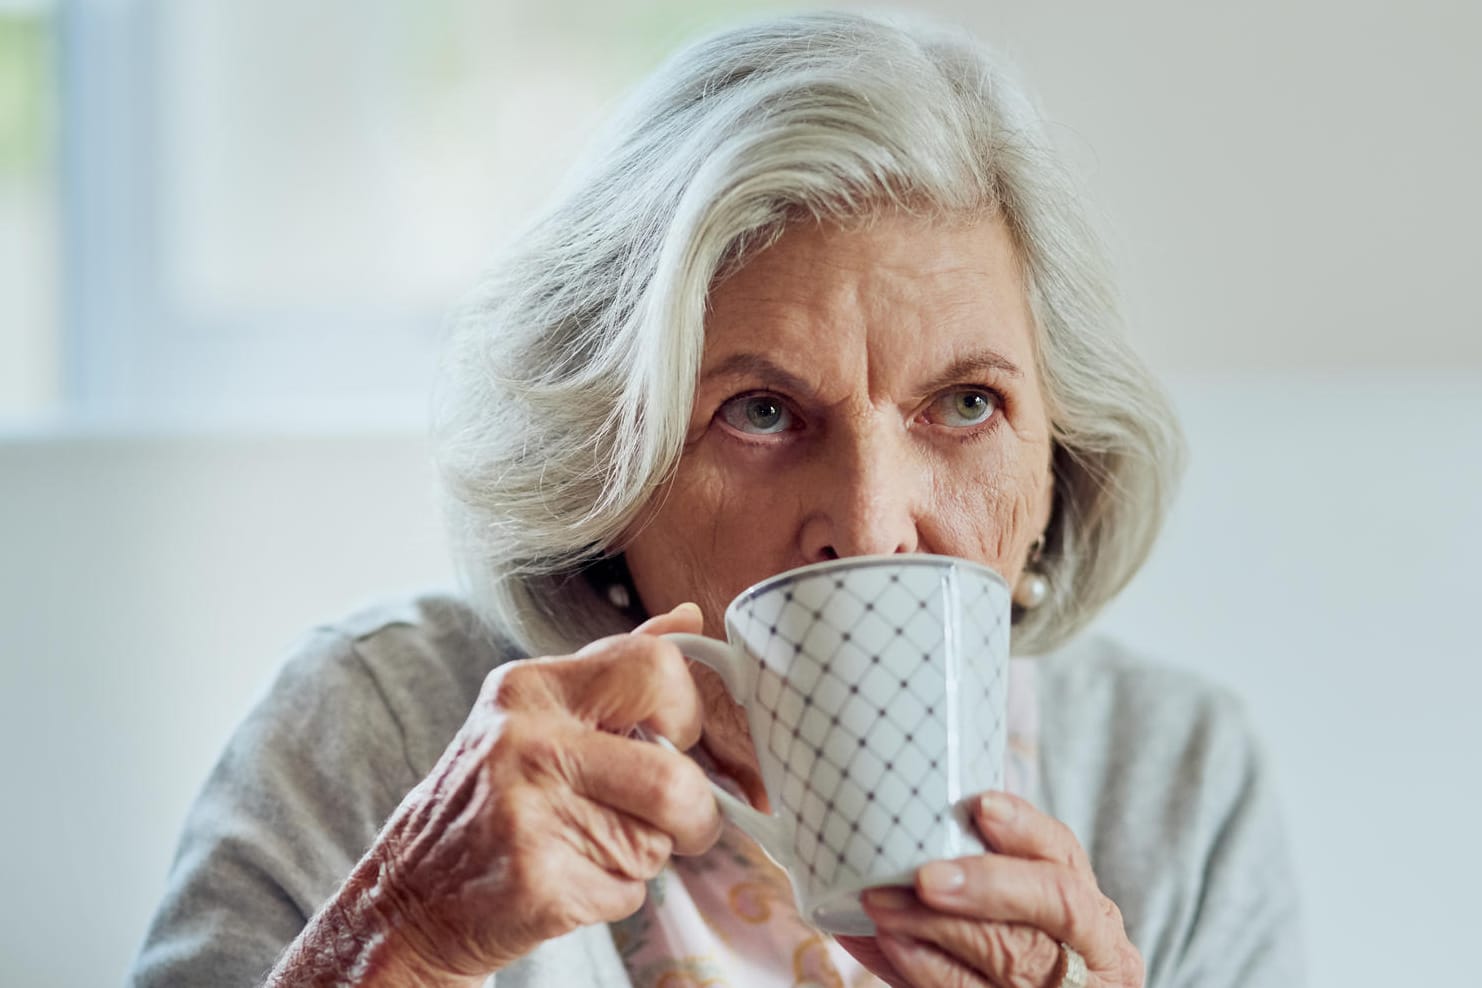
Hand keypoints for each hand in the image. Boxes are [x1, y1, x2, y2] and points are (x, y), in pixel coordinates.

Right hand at [345, 603, 721, 980]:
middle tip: (679, 820)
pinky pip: (627, 890)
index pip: (656, 667)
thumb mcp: (537, 712)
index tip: (673, 739)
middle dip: (696, 811)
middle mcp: (527, 740)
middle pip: (672, 777)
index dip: (686, 711)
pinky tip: (569, 880)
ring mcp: (528, 812)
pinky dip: (614, 893)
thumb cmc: (491, 796)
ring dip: (647, 854)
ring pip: (656, 841)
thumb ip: (615, 666)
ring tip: (591, 843)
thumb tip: (689, 618)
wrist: (411, 894)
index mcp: (533, 685)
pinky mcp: (536, 880)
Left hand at [837, 792, 1143, 987]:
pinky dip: (922, 970)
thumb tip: (898, 823)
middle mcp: (1091, 954)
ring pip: (1012, 957)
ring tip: (883, 907)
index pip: (1066, 856)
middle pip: (1050, 909)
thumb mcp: (1021, 907)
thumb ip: (978, 868)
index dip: (1027, 830)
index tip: (982, 807)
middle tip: (919, 876)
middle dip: (981, 888)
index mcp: (1092, 913)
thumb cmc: (1018, 949)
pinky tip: (888, 947)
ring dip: (937, 930)